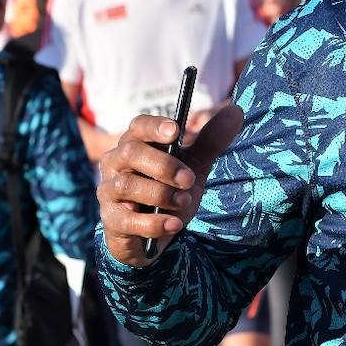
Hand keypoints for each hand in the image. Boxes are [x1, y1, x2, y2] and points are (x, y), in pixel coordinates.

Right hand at [98, 106, 244, 265]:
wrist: (156, 234)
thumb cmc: (170, 192)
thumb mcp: (193, 167)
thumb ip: (210, 142)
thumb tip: (236, 111)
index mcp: (136, 145)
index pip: (138, 127)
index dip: (155, 126)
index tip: (176, 130)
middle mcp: (116, 165)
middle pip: (131, 153)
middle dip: (163, 165)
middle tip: (189, 179)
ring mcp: (109, 193)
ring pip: (126, 185)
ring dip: (160, 193)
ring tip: (185, 201)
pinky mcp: (111, 221)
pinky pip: (126, 220)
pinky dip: (153, 223)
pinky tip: (174, 224)